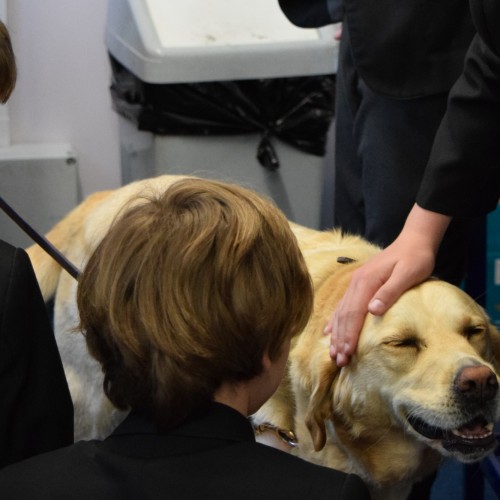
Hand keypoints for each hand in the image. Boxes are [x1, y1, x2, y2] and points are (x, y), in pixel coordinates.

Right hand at [326, 204, 451, 365]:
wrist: (413, 240)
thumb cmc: (415, 258)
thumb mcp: (408, 273)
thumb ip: (390, 291)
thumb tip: (372, 311)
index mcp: (366, 281)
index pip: (353, 313)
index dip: (349, 335)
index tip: (347, 353)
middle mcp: (356, 283)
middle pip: (344, 316)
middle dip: (340, 340)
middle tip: (339, 361)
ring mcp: (355, 283)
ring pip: (340, 313)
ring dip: (336, 334)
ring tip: (333, 353)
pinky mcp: (359, 285)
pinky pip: (342, 306)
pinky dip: (335, 321)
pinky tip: (329, 332)